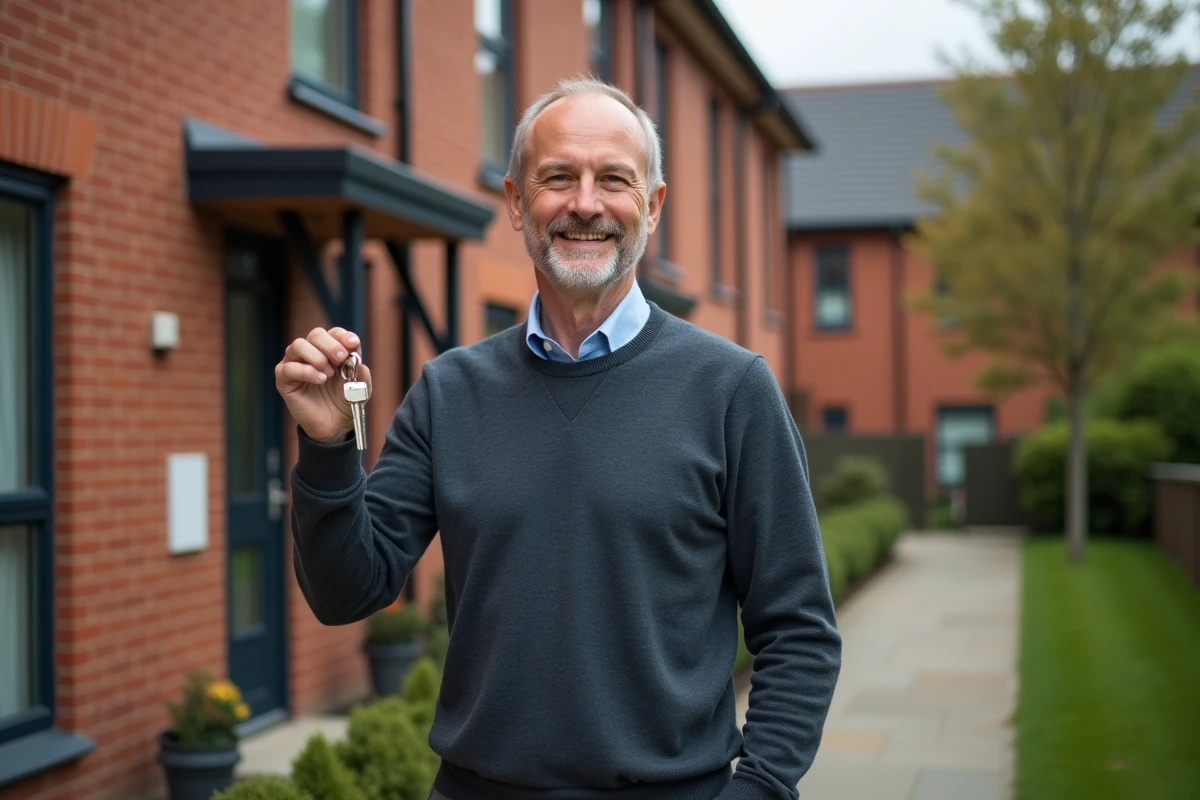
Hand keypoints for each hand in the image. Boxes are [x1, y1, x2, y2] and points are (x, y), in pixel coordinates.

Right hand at [275, 327, 372, 443]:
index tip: (353, 344)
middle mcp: (312, 353)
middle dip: (330, 344)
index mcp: (331, 351)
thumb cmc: (345, 402)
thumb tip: (359, 362)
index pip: (334, 333)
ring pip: (298, 345)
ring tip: (328, 374)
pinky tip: (319, 380)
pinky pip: (289, 367)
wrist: (334, 426)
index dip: (343, 336)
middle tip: (340, 358)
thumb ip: (362, 374)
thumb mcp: (360, 389)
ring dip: (316, 356)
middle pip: (316, 334)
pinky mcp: (284, 379)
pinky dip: (306, 371)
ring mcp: (296, 364)